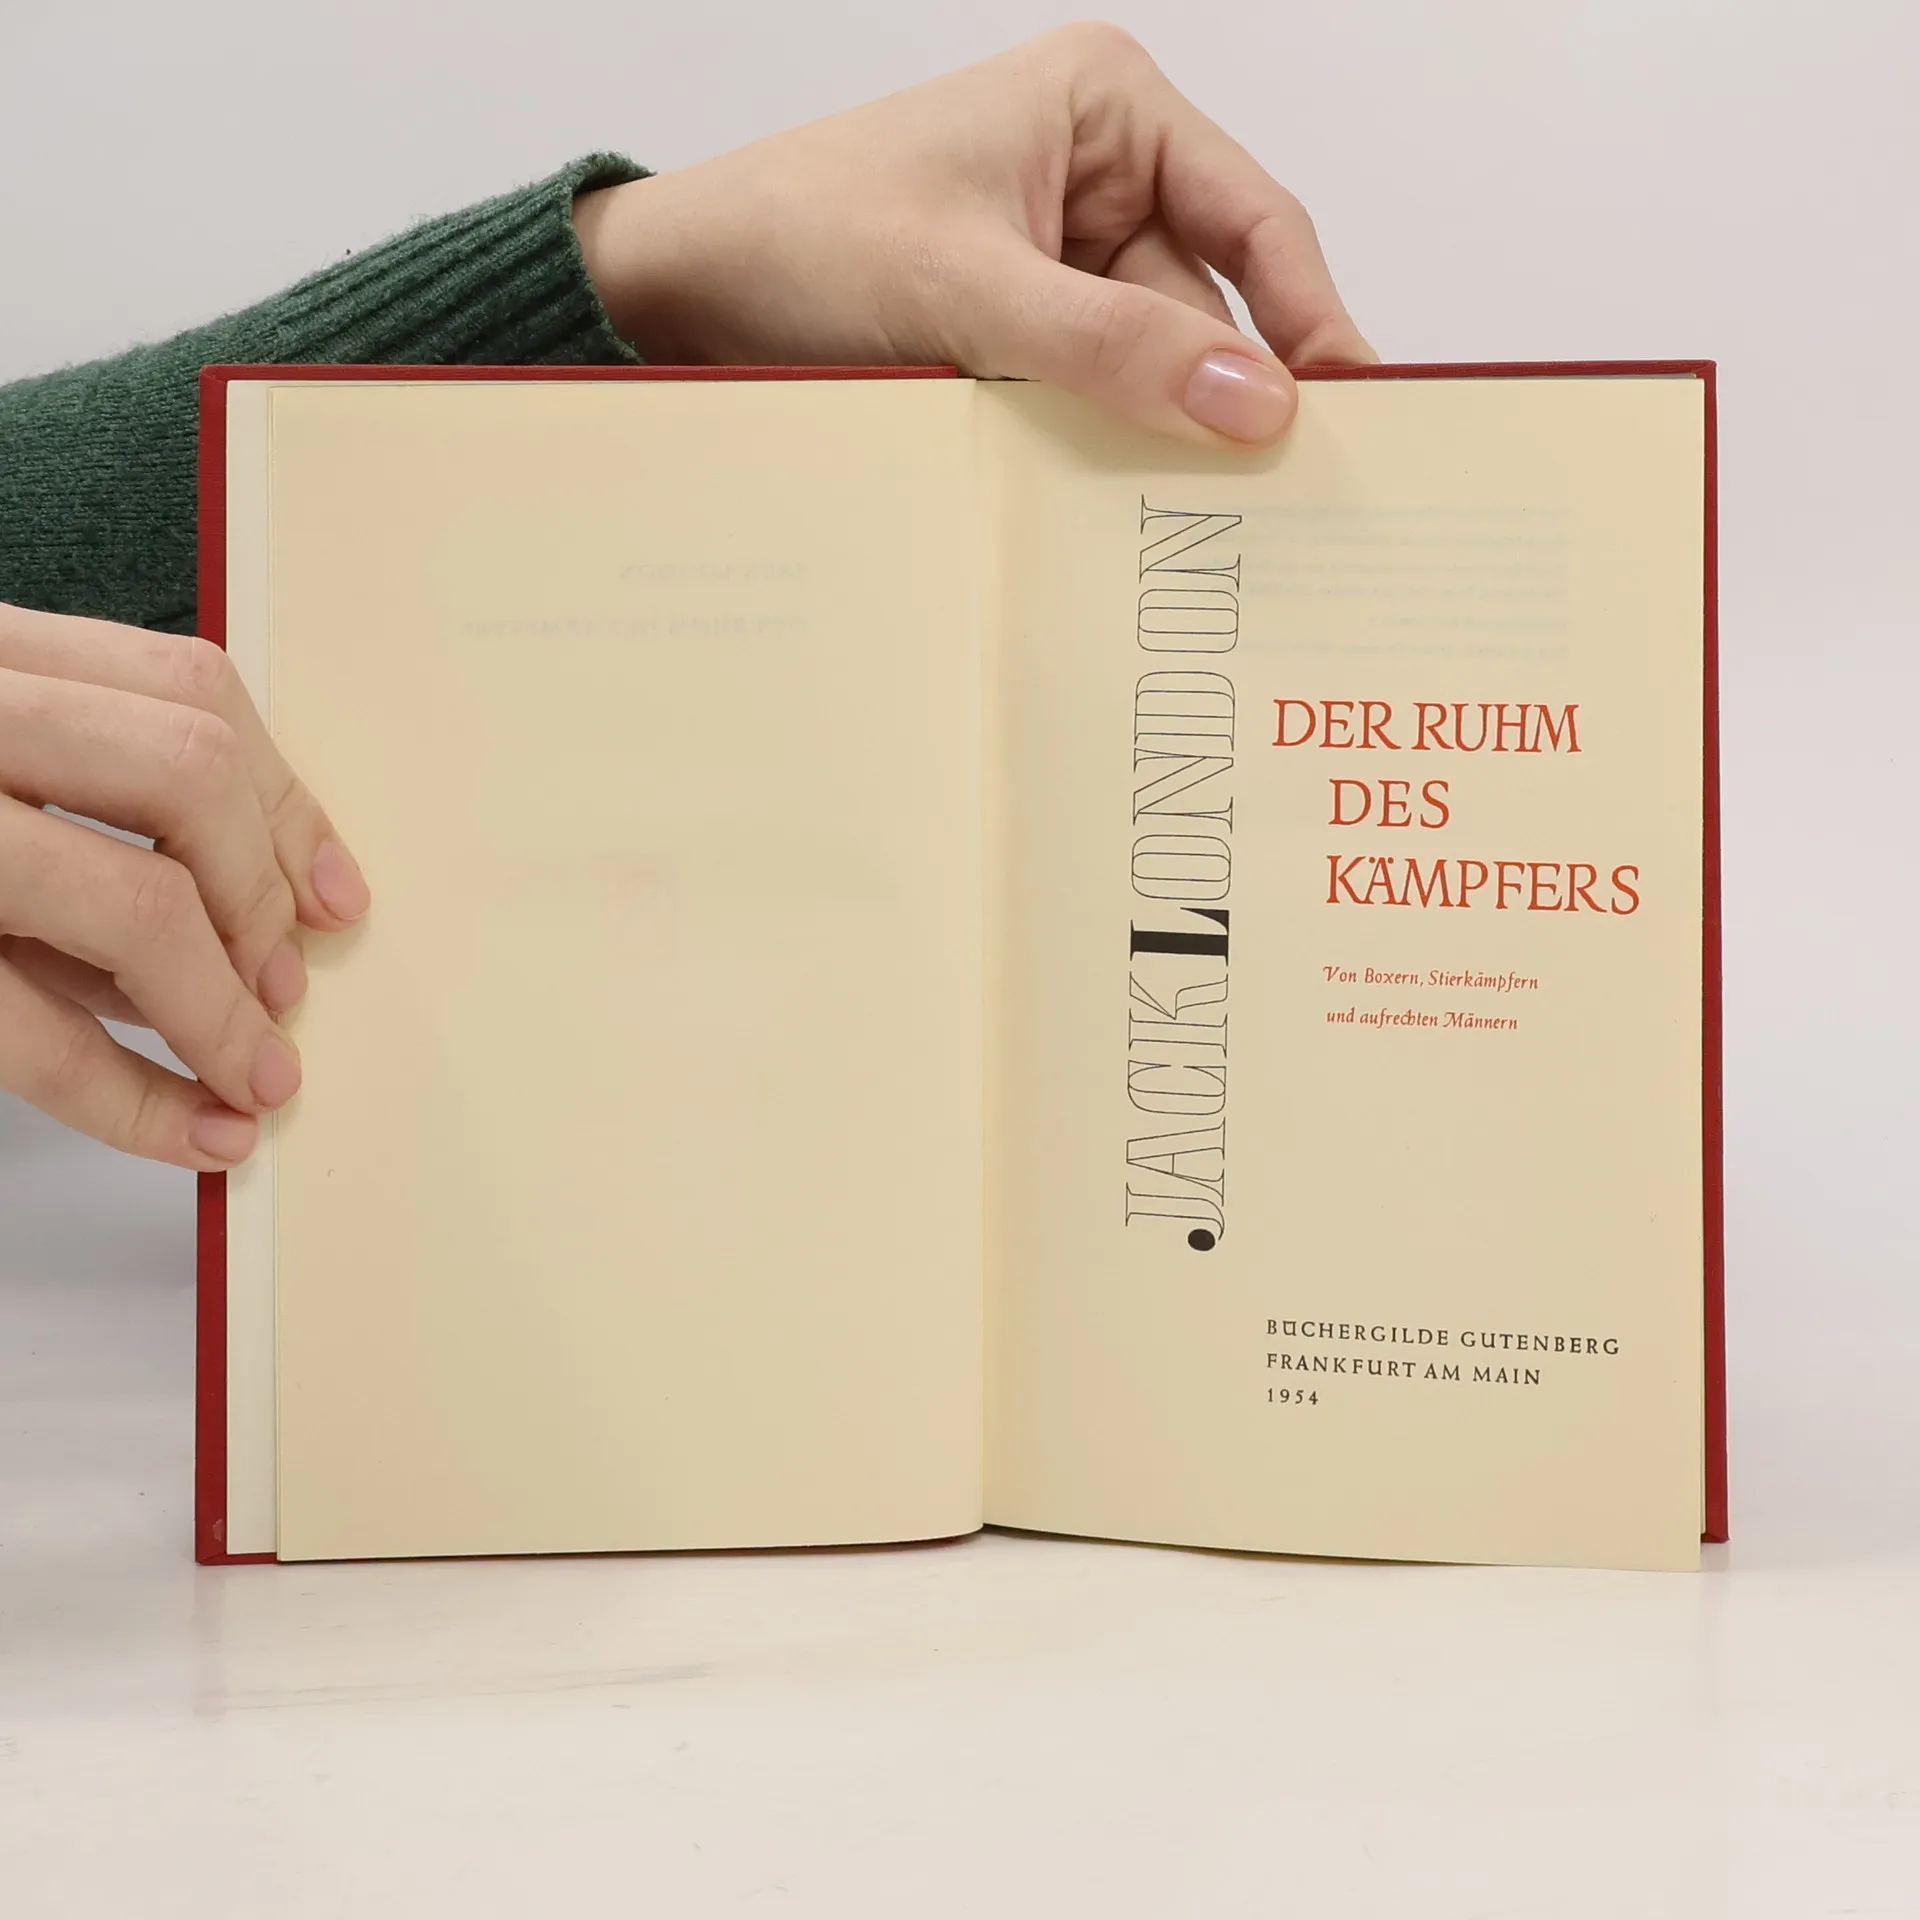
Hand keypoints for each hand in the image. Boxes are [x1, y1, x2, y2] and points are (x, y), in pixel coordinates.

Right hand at [0, 605, 368, 1168]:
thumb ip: (75, 813)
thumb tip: (260, 921)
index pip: (188, 689)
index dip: (285, 804)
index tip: (335, 896)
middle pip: (186, 772)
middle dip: (261, 896)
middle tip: (284, 989)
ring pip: (130, 902)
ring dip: (220, 1010)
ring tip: (256, 1077)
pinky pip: (23, 1034)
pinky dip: (134, 1100)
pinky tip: (194, 1138)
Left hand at [574, 23, 1373, 445]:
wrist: (678, 297)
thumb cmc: (802, 240)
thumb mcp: (969, 290)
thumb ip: (1116, 348)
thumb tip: (1260, 405)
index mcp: (1106, 112)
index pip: (1256, 220)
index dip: (1311, 319)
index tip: (1350, 414)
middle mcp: (1096, 180)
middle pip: (1208, 306)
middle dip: (1226, 401)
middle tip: (1285, 508)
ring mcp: (1055, 264)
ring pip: (1149, 367)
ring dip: (1152, 438)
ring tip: (1192, 526)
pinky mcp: (1015, 335)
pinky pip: (1090, 399)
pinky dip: (1099, 450)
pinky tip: (1113, 508)